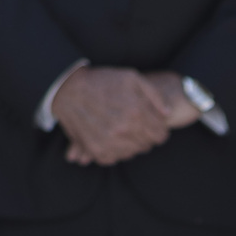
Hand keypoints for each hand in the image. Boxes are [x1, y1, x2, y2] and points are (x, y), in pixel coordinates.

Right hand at [55, 67, 173, 164]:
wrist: (68, 90)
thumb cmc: (102, 81)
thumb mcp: (132, 77)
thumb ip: (154, 95)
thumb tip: (167, 113)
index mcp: (135, 112)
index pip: (160, 134)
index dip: (160, 129)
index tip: (153, 124)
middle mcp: (124, 130)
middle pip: (148, 145)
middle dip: (147, 135)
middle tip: (137, 125)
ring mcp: (109, 142)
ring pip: (134, 153)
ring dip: (132, 143)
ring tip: (124, 129)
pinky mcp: (97, 151)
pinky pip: (117, 158)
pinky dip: (117, 150)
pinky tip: (112, 137)